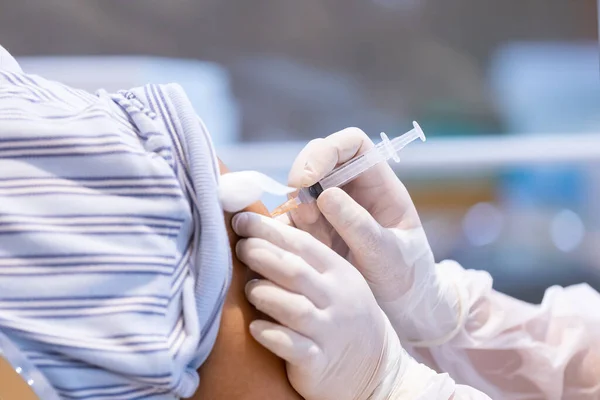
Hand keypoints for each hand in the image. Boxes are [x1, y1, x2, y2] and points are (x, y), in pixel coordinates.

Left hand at [232, 211, 454, 399]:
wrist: (376, 368)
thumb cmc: (343, 316)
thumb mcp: (336, 283)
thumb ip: (305, 262)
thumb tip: (259, 235)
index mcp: (339, 273)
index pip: (302, 245)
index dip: (269, 230)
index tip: (242, 220)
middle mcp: (337, 299)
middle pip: (295, 271)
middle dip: (262, 255)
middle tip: (239, 248)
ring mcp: (329, 332)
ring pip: (293, 308)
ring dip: (265, 294)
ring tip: (248, 288)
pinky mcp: (319, 362)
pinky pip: (293, 346)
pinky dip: (271, 334)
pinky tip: (255, 327)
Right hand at [284, 128, 463, 344]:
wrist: (402, 307)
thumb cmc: (406, 277)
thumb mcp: (388, 254)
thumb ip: (359, 225)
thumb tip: (324, 194)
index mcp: (379, 184)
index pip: (353, 145)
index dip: (328, 150)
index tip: (310, 179)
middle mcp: (352, 189)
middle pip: (317, 160)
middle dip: (303, 180)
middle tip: (303, 213)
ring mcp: (330, 209)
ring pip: (299, 190)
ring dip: (295, 209)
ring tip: (309, 239)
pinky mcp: (314, 231)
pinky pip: (291, 219)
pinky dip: (285, 230)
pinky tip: (293, 250)